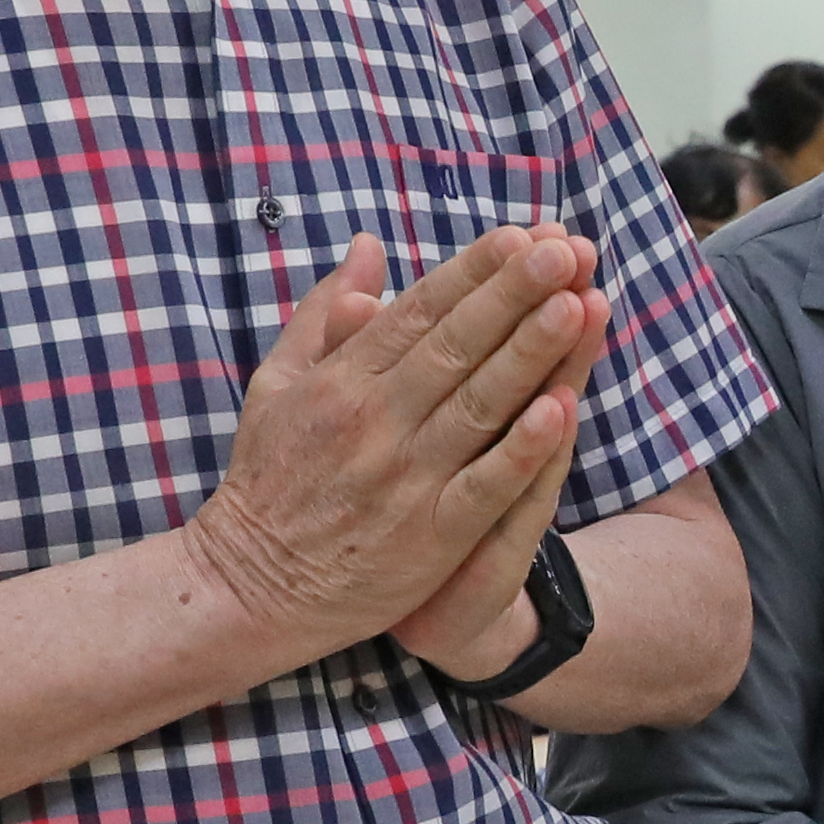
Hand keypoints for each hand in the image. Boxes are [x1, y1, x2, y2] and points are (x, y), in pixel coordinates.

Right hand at [183, 226, 595, 659]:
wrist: (249, 588)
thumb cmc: (268, 481)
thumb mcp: (277, 384)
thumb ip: (325, 315)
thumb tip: (368, 247)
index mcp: (342, 380)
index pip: (419, 312)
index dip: (473, 272)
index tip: (519, 234)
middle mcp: (375, 420)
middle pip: (456, 346)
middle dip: (512, 293)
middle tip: (562, 248)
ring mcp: (405, 477)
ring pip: (478, 404)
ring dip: (529, 353)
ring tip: (574, 303)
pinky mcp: (429, 535)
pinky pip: (484, 485)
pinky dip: (521, 449)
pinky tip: (560, 410)